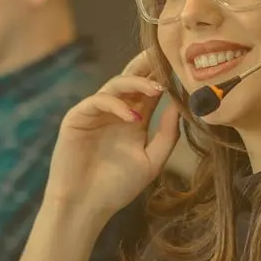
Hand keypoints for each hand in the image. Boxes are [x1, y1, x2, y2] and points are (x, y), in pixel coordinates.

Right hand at [45, 51, 181, 221]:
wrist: (85, 207)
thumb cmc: (116, 188)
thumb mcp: (151, 161)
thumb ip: (167, 135)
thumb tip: (181, 106)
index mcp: (133, 119)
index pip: (149, 89)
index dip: (164, 76)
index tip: (183, 66)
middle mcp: (115, 111)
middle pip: (132, 78)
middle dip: (147, 64)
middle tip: (165, 53)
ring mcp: (95, 112)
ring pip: (115, 84)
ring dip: (136, 83)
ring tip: (156, 89)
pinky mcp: (77, 118)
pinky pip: (97, 101)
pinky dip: (116, 105)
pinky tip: (132, 116)